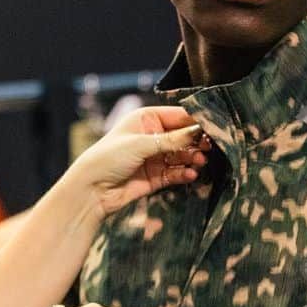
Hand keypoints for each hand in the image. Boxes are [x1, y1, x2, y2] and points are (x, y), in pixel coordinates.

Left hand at [69, 106, 210, 219]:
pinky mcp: (156, 177)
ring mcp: (155, 157)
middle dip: (197, 142)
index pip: (179, 116)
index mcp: (147, 119)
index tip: (214, 128)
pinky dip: (184, 173)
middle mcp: (153, 136)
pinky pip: (176, 173)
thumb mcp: (141, 144)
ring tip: (199, 162)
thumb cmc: (109, 157)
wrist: (92, 190)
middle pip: (183, 136)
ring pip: (182, 155)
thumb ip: (172, 140)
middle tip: (208, 147)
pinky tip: (190, 174)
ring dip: (192, 158)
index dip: (196, 122)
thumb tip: (199, 131)